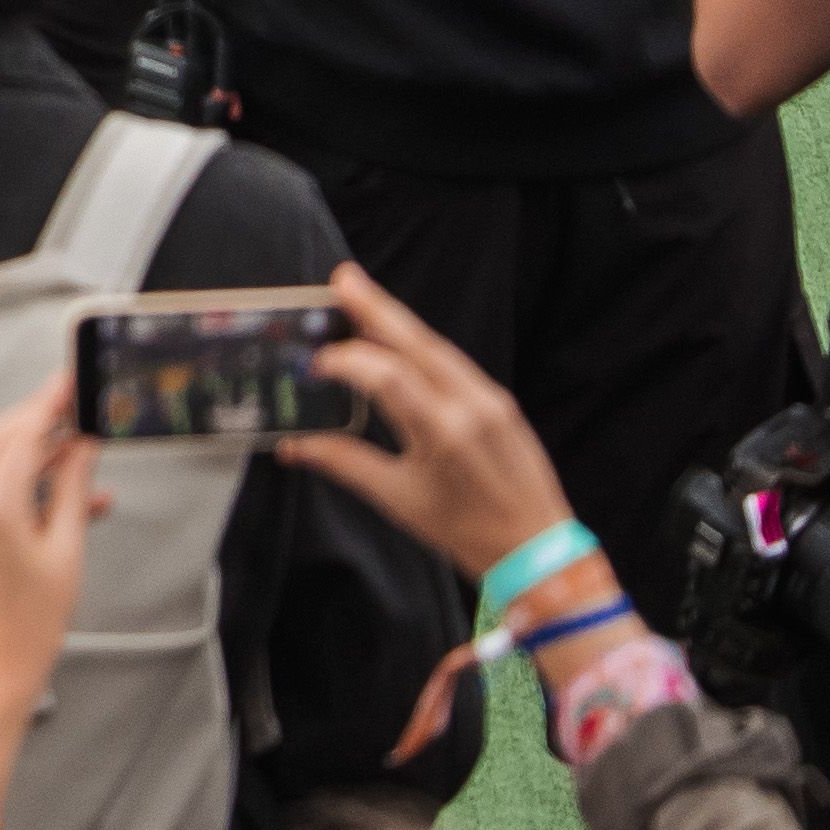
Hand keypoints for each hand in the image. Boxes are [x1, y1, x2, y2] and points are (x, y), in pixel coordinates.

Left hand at [0, 388, 107, 777]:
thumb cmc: (33, 623)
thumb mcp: (66, 551)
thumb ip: (73, 493)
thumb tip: (83, 449)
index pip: (21, 437)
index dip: (48, 405)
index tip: (69, 382)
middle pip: (1, 440)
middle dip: (38, 418)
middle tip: (74, 403)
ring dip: (37, 450)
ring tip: (82, 446)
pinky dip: (31, 484)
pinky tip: (76, 495)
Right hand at [277, 260, 581, 585]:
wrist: (537, 551)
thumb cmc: (465, 531)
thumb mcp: (399, 500)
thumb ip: (344, 462)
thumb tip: (292, 446)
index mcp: (443, 433)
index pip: (386, 376)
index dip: (346, 362)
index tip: (314, 363)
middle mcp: (470, 406)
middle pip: (416, 343)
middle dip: (377, 308)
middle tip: (342, 278)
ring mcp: (491, 401)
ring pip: (437, 347)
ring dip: (398, 321)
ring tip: (362, 296)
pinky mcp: (501, 404)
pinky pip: (455, 364)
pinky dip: (422, 347)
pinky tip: (401, 340)